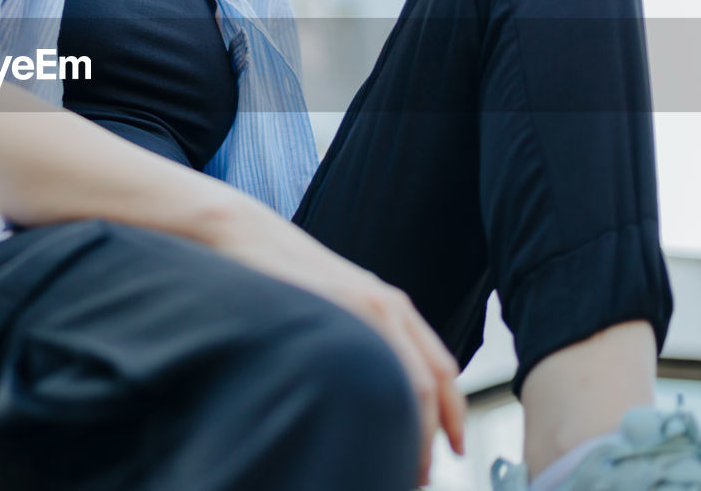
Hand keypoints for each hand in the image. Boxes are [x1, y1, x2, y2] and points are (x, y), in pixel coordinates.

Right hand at [207, 199, 466, 485]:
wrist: (245, 233)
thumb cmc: (282, 271)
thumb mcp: (334, 301)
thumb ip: (359, 332)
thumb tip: (366, 381)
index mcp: (390, 304)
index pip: (440, 368)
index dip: (453, 413)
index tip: (454, 446)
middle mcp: (387, 305)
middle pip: (432, 383)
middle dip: (434, 435)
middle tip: (421, 474)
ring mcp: (364, 307)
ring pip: (410, 383)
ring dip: (412, 432)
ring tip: (400, 467)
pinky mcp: (337, 310)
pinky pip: (373, 370)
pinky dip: (380, 409)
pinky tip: (364, 433)